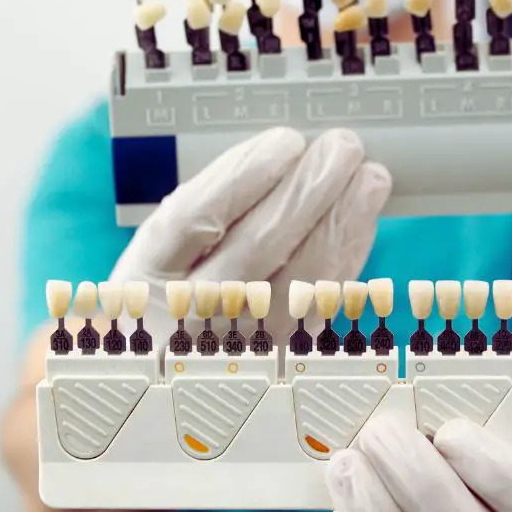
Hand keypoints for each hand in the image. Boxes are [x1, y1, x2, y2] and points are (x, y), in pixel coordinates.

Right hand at [110, 126, 390, 343]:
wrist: (175, 369)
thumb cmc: (176, 289)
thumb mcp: (166, 251)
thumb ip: (213, 206)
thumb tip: (288, 153)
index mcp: (142, 277)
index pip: (192, 220)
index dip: (245, 176)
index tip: (286, 142)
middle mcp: (186, 318)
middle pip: (255, 249)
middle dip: (308, 190)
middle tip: (342, 148)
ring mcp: (238, 345)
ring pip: (299, 281)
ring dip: (342, 222)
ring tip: (368, 178)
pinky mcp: (281, 359)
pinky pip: (322, 306)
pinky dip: (347, 258)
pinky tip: (362, 222)